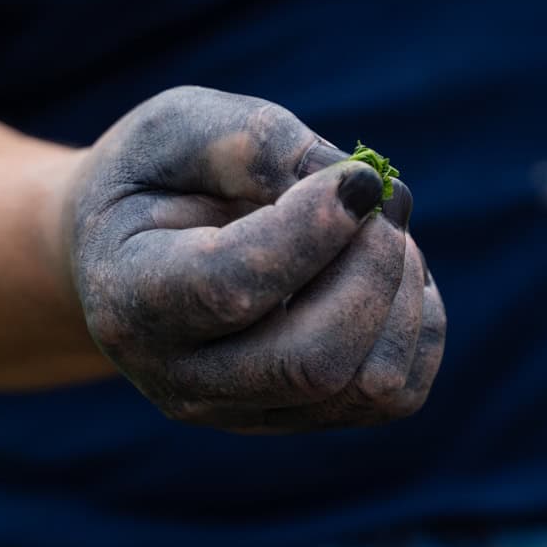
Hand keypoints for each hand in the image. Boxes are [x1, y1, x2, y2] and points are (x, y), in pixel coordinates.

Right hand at [66, 86, 445, 431]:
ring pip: (369, 386)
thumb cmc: (157, 177)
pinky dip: (417, 322)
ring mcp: (245, 413)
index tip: (359, 176)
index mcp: (130, 301)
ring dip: (401, 294)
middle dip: (372, 268)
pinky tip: (383, 271)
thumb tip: (359, 193)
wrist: (129, 250)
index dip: (311, 230)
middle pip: (313, 362)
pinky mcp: (304, 419)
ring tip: (378, 231)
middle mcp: (183, 381)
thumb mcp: (182, 127)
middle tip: (378, 202)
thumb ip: (260, 145)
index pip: (230, 290)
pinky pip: (398, 392)